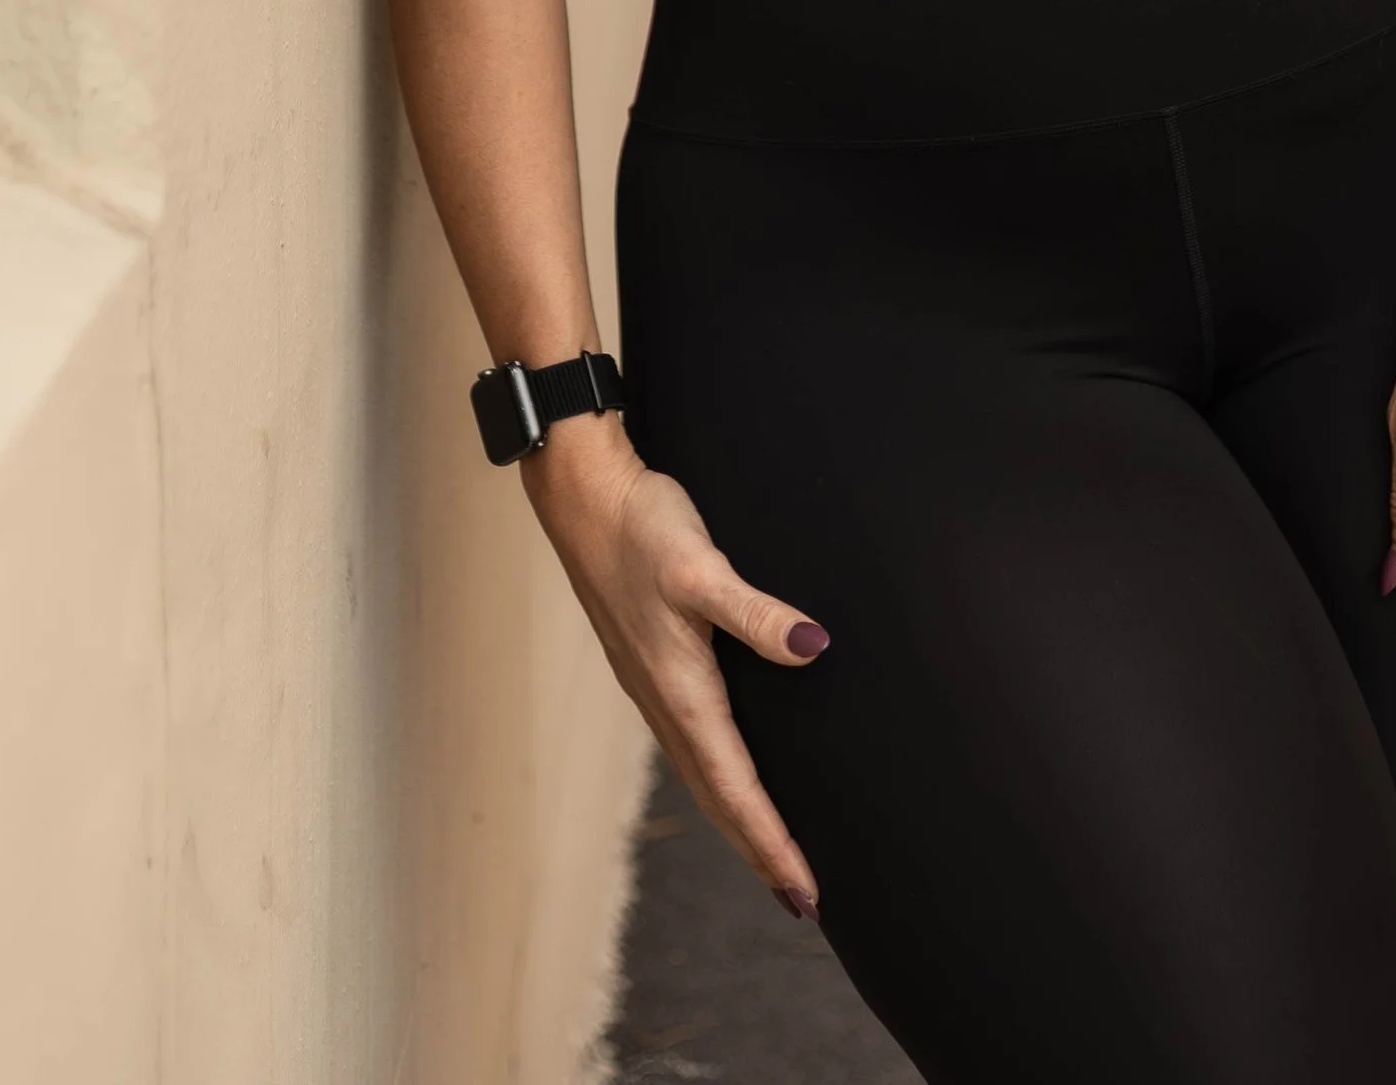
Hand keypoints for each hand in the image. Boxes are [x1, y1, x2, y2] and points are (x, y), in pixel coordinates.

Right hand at [524, 417, 829, 914]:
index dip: (771, 842)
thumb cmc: (641, 527)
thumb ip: (756, 612)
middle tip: (800, 898)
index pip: (735, 788)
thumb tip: (813, 647)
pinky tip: (730, 771)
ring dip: (737, 819)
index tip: (804, 893)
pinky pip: (691, 744)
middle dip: (758, 850)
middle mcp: (665, 702)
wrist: (582, 496)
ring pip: (702, 775)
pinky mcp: (651, 665)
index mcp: (681, 691)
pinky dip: (718, 777)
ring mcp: (654, 687)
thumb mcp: (700, 566)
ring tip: (772, 854)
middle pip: (718, 798)